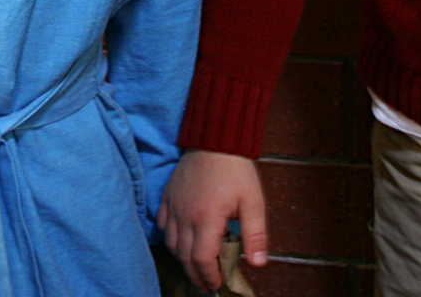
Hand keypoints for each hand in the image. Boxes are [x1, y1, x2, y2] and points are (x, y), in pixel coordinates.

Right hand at [158, 149, 267, 292]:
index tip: (217, 283)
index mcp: (207, 219)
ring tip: (194, 268)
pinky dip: (170, 239)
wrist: (215, 138)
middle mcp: (185, 216)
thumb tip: (258, 264)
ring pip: (171, 243)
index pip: (202, 259)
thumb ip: (255, 235)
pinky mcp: (167, 196)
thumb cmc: (237, 171)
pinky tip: (180, 242)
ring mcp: (174, 206)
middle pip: (184, 256)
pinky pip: (163, 225)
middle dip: (195, 275)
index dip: (209, 275)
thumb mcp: (253, 202)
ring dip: (182, 260)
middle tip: (205, 285)